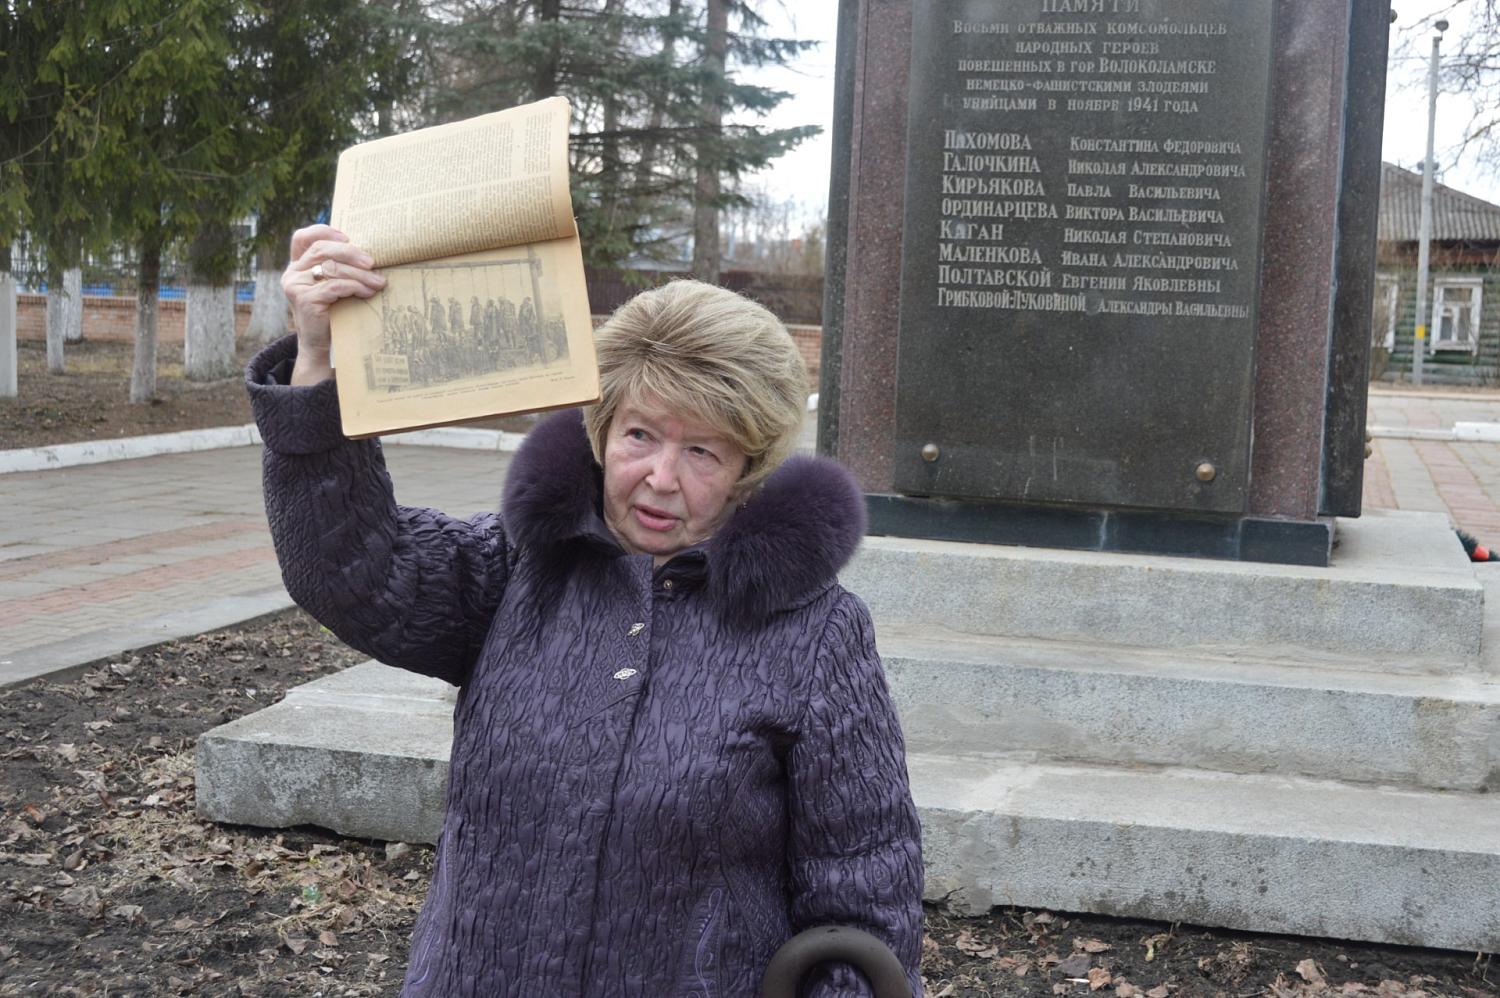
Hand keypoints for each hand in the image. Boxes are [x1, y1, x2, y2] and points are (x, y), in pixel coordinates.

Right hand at [281, 224, 385, 384]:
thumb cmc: (334, 314)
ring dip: (359, 274)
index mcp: (298, 265)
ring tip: (378, 282)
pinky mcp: (304, 299)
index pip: (303, 238)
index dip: (324, 231)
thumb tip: (372, 252)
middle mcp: (292, 272)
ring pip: (331, 268)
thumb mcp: (335, 286)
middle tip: (373, 262)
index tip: (347, 237)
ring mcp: (295, 285)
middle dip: (351, 253)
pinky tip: (368, 292)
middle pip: (322, 250)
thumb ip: (340, 268)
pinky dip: (355, 286)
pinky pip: (335, 286)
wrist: (323, 347)